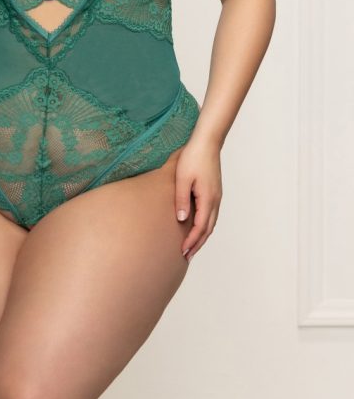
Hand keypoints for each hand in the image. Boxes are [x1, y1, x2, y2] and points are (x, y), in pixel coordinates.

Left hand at [174, 135, 222, 262]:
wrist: (207, 142)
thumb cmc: (193, 158)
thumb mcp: (182, 178)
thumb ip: (181, 199)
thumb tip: (182, 220)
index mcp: (208, 199)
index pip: (201, 227)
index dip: (192, 241)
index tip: (182, 252)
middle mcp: (215, 200)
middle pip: (208, 229)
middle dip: (197, 243)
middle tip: (186, 256)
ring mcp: (216, 196)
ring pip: (211, 222)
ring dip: (202, 236)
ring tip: (191, 246)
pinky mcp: (214, 191)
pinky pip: (211, 214)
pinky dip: (205, 225)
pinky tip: (197, 226)